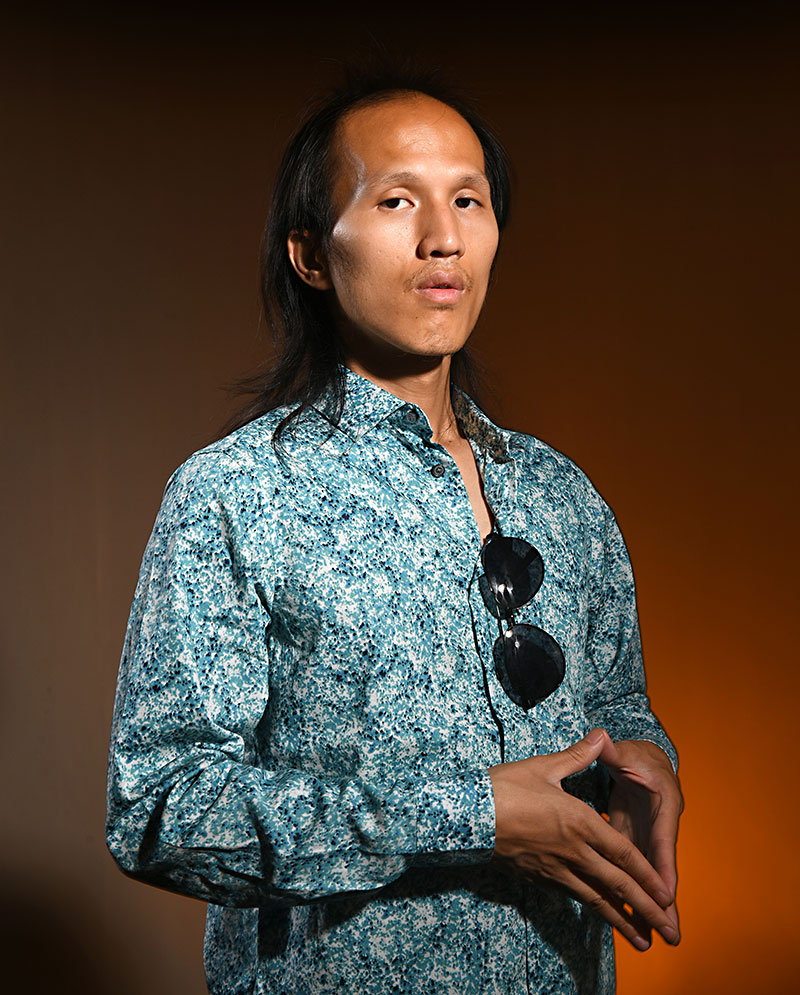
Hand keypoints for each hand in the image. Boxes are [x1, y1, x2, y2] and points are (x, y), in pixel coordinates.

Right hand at [489, 728, 679, 951]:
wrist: (467, 816)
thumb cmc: (504, 787)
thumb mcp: (544, 767)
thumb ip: (578, 755)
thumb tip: (601, 734)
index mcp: (579, 822)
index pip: (624, 854)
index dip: (649, 876)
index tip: (669, 894)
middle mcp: (573, 851)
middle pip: (618, 885)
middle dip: (648, 910)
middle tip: (671, 933)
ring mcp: (555, 868)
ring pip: (597, 900)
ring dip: (624, 921)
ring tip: (644, 942)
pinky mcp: (539, 876)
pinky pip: (574, 897)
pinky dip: (594, 910)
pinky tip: (602, 916)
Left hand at [597, 732, 682, 947]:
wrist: (642, 760)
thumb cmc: (635, 756)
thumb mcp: (625, 752)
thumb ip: (613, 751)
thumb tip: (602, 739)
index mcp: (662, 805)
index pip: (662, 839)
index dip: (664, 867)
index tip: (666, 894)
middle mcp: (658, 827)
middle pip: (661, 868)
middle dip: (665, 902)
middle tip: (671, 935)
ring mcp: (646, 837)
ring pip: (647, 875)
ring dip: (649, 905)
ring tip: (653, 938)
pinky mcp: (632, 842)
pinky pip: (633, 870)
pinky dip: (632, 892)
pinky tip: (630, 916)